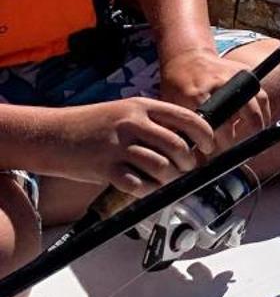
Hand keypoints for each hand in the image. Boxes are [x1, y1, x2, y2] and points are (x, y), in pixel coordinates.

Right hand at [36, 98, 216, 193]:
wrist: (52, 134)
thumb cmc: (92, 125)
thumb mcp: (125, 112)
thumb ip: (152, 123)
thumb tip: (184, 141)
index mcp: (142, 106)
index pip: (186, 118)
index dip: (204, 134)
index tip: (209, 146)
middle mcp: (132, 123)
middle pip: (177, 146)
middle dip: (188, 162)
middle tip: (186, 169)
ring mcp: (118, 146)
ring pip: (161, 167)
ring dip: (169, 178)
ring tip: (166, 180)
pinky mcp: (106, 168)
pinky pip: (138, 184)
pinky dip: (147, 190)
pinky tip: (145, 187)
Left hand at [157, 45, 272, 145]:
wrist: (187, 56)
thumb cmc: (176, 85)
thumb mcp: (171, 107)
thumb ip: (179, 131)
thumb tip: (189, 162)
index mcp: (193, 94)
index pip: (209, 128)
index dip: (213, 146)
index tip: (211, 156)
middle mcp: (216, 84)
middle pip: (234, 121)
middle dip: (233, 142)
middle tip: (229, 153)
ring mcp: (234, 77)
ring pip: (254, 109)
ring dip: (254, 130)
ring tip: (248, 143)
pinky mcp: (246, 73)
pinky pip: (262, 99)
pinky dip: (263, 115)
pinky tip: (257, 127)